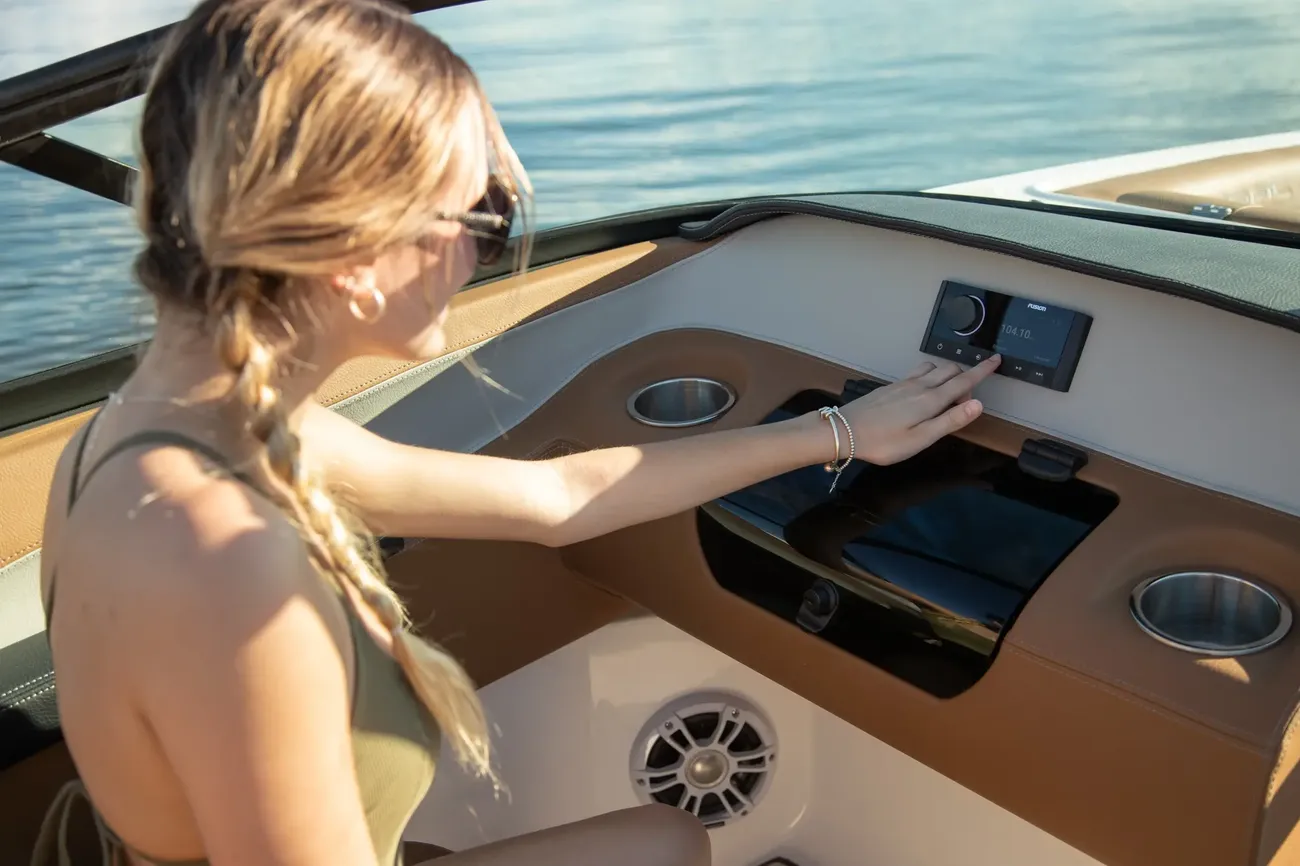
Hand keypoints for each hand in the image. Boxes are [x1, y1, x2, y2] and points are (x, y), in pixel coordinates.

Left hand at [837, 355, 1000, 464]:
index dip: (982, 371)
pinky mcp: (891, 386)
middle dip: (966, 377)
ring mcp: (903, 383)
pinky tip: (924, 390)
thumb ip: (950, 421)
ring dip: (947, 374)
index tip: (996, 360)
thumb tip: (979, 404)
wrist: (844, 431)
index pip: (963, 381)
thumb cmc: (884, 442)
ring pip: (933, 368)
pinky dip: (930, 375)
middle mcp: (919, 386)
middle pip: (950, 370)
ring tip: (947, 395)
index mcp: (930, 400)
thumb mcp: (921, 439)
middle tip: (965, 401)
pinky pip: (918, 372)